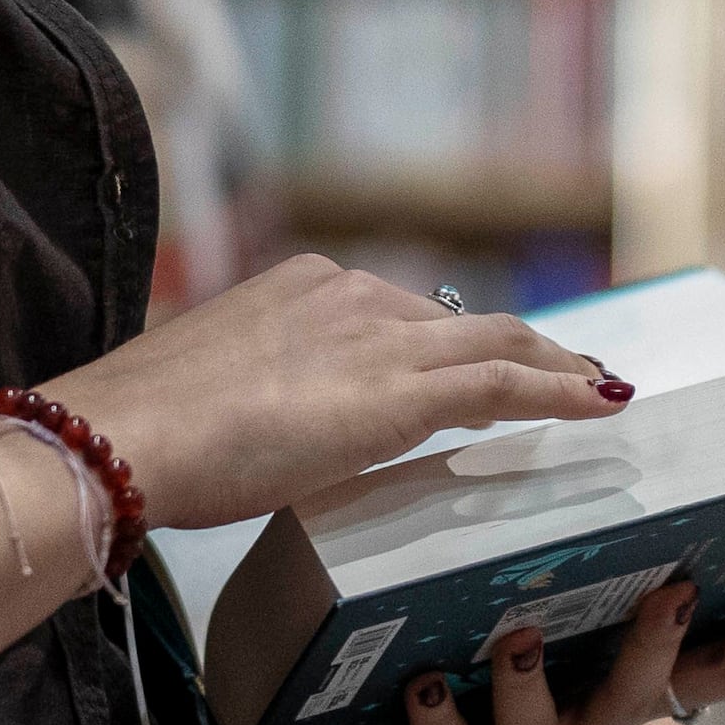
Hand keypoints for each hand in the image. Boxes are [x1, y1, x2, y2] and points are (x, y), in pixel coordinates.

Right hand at [41, 252, 626, 534]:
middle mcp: (350, 296)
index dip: (452, 344)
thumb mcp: (218, 397)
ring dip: (554, 368)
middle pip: (460, 323)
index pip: (401, 316)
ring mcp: (379, 338)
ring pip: (496, 345)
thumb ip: (264, 399)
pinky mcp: (400, 392)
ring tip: (595, 391)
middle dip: (523, 347)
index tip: (482, 363)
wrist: (128, 435)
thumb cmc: (150, 433)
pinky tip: (597, 407)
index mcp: (303, 289)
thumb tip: (274, 429)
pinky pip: (503, 386)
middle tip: (567, 372)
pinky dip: (559, 393)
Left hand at [394, 573, 724, 724]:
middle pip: (639, 702)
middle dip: (656, 648)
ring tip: (519, 638)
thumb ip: (583, 592)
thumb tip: (626, 480)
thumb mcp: (545, 641)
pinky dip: (436, 718)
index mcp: (623, 703)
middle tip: (673, 592)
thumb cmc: (477, 684)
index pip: (720, 674)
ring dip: (528, 685)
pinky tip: (425, 681)